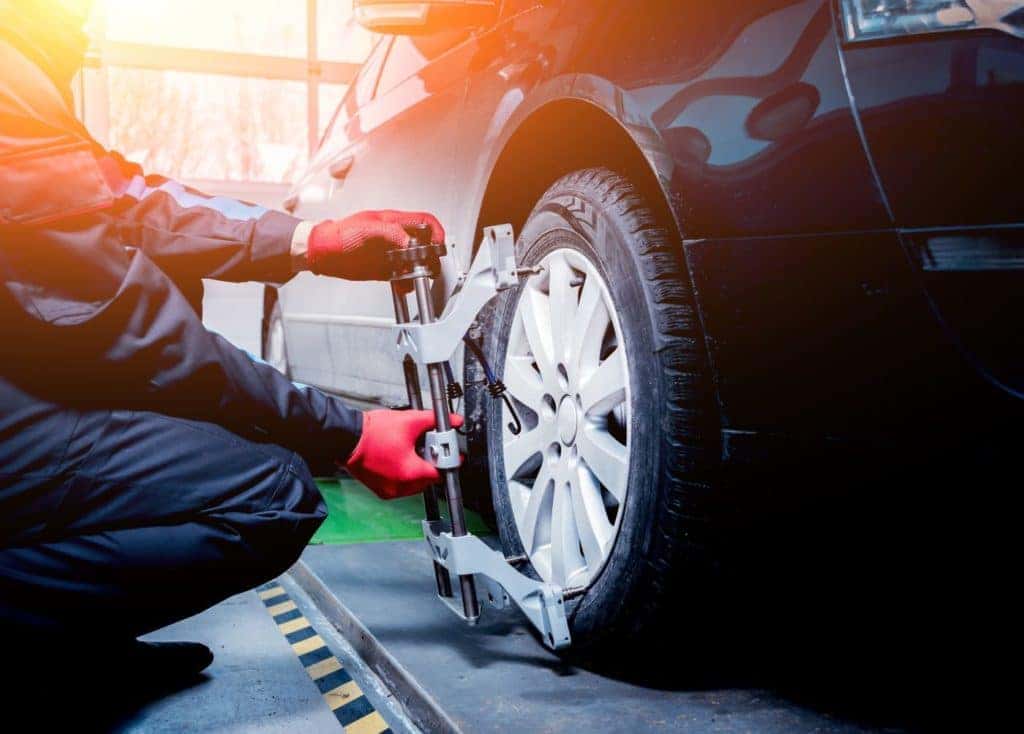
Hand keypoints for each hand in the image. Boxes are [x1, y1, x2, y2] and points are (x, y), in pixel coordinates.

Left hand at [306, 210, 444, 279]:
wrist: (323, 253)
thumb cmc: (339, 235)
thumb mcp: (367, 229)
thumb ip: (391, 233)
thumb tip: (409, 242)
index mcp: (394, 222)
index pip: (425, 222)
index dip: (436, 233)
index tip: (437, 247)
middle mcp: (395, 237)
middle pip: (424, 244)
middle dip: (430, 256)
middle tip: (427, 266)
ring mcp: (391, 253)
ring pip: (415, 263)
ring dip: (419, 272)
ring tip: (414, 278)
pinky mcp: (385, 269)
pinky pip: (402, 276)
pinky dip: (405, 283)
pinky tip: (401, 286)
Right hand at [346, 409, 463, 499]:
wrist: (347, 437)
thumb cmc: (373, 433)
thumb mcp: (410, 421)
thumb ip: (435, 421)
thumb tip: (453, 421)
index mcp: (410, 473)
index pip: (439, 472)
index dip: (447, 461)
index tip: (449, 454)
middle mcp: (399, 486)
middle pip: (427, 479)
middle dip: (430, 463)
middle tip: (428, 447)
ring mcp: (388, 489)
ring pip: (413, 483)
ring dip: (416, 469)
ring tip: (410, 450)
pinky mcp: (379, 489)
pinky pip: (399, 485)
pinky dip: (403, 474)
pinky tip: (399, 457)